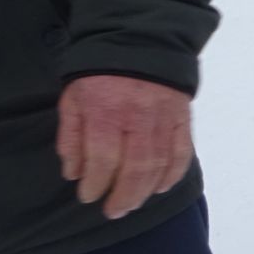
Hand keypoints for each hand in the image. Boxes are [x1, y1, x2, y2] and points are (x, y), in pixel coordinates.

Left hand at [56, 75, 194, 219]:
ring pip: (159, 164)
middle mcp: (137, 118)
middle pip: (135, 168)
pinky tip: (162, 187)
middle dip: (123, 196)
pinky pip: (182, 151)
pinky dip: (174, 173)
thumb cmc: (98, 74)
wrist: (140, 42)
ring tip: (133, 204)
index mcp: (106, 113)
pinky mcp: (182, 117)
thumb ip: (71, 136)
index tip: (87, 196)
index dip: (95, 184)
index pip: (103, 159)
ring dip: (146, 190)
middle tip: (113, 211)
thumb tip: (74, 173)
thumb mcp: (73, 100)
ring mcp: (163, 118)